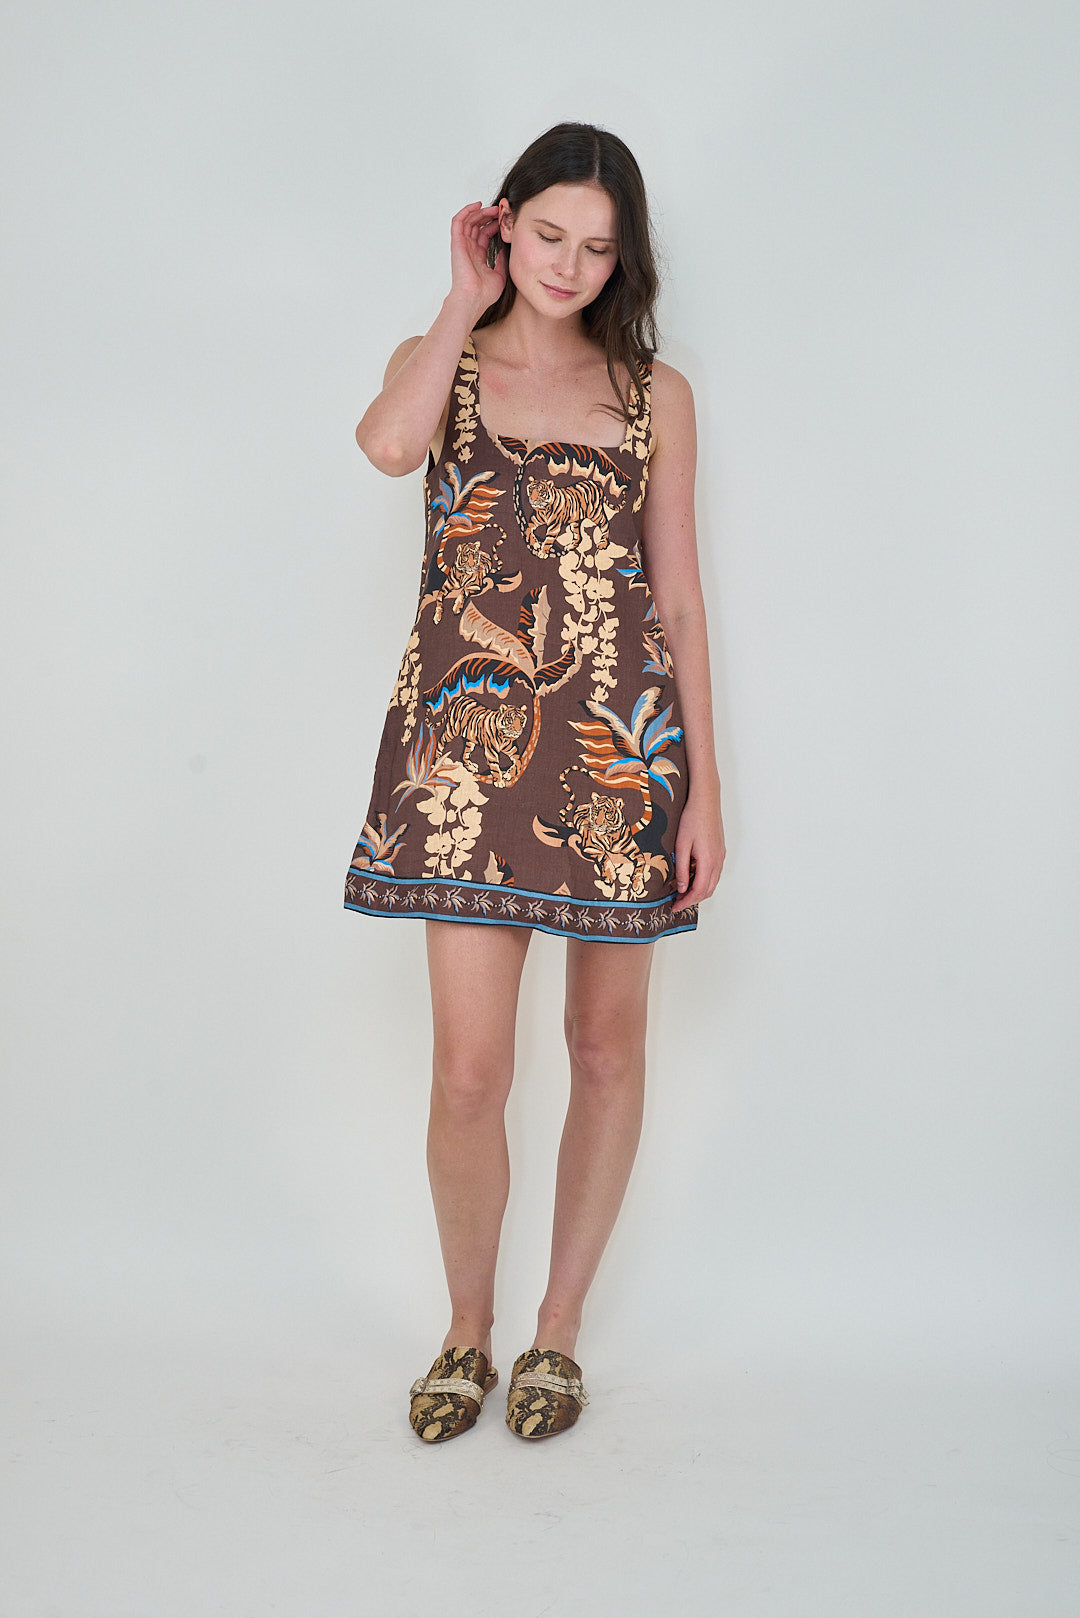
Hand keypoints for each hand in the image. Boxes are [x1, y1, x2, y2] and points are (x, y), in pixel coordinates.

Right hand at [449, 201, 506, 314]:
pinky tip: (477, 205)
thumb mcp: (500, 275)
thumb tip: (505, 248)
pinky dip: (466, 211)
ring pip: (469, 221)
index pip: (485, 236)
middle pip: (477, 226)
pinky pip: (458, 221)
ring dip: (481, 212)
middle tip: (501, 211)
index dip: (495, 226)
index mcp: (478, 258)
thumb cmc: (484, 294)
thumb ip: (502, 260)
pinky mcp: (457, 243)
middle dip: (489, 216)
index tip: (505, 221)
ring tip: (494, 208)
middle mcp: (469, 250)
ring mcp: (462, 246)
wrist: (473, 299)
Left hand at [671, 791, 725, 912]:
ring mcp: (720, 856)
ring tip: (682, 893)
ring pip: (712, 883)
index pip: (699, 891)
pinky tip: (691, 878)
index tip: (675, 907)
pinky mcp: (719, 851)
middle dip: (692, 900)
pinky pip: (713, 873)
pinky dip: (703, 881)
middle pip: (708, 890)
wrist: (706, 800)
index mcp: (708, 861)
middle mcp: (718, 861)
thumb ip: (682, 869)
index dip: (686, 902)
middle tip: (676, 903)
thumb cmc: (692, 819)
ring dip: (698, 891)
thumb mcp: (681, 845)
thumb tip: (681, 888)